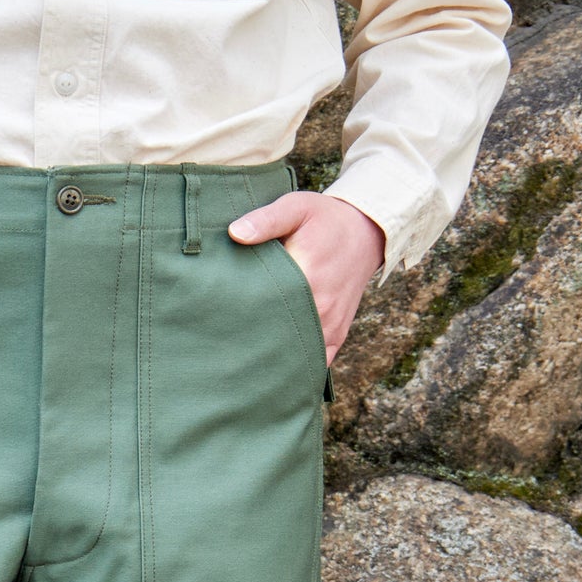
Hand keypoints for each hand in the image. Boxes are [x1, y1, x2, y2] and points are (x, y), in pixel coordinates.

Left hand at [227, 191, 385, 365]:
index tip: (217, 320)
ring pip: (297, 356)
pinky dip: (295, 369)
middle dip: (249, 343)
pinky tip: (271, 373)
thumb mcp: (296, 208)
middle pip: (277, 337)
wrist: (364, 232)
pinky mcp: (336, 335)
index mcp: (307, 278)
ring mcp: (330, 326)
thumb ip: (266, 220)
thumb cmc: (325, 219)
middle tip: (221, 346)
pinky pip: (315, 362)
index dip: (240, 316)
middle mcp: (321, 309)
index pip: (265, 308)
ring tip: (240, 363)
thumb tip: (235, 233)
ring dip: (271, 360)